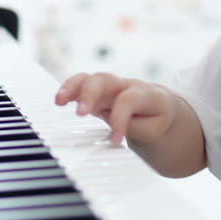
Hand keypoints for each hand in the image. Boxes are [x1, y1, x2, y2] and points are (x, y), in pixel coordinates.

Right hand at [55, 72, 175, 145]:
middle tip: (80, 114)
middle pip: (104, 80)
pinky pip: (82, 85)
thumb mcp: (154, 129)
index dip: (120, 119)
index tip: (115, 140)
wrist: (161, 108)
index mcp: (145, 93)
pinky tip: (59, 100)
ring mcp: (110, 87)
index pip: (128, 100)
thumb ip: (134, 127)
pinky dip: (69, 90)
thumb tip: (112, 127)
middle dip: (89, 94)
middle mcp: (125, 85)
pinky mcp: (99, 92)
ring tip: (59, 101)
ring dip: (72, 88)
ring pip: (89, 78)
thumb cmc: (157, 119)